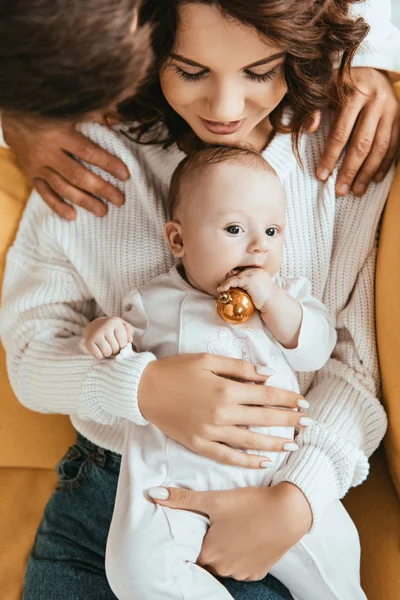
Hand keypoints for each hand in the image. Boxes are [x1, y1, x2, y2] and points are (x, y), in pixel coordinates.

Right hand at [2, 112, 129, 219]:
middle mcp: (48, 152)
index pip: (88, 151)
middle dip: (101, 189)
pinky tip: (73, 216)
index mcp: (60, 133)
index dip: (108, 163)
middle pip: (77, 174)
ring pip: (63, 187)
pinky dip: (58, 206)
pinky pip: (44, 194)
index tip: (125, 175)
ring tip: (103, 211)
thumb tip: (119, 122)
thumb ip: (94, 118)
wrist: (14, 122)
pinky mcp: (31, 177)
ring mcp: (38, 167)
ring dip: (84, 201)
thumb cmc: (49, 117)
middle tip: (119, 200)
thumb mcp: (70, 113)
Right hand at [84, 317, 133, 359]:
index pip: (123, 342)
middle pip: (115, 348)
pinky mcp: (89, 342)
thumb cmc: (112, 328)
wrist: (94, 326)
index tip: (119, 343)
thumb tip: (130, 340)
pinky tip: (99, 349)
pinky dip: (100, 356)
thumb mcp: (122, 326)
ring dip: (108, 353)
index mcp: (115, 322)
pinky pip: (98, 356)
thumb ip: (129, 331)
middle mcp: (105, 327)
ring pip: (107, 352)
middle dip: (115, 350)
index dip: (122, 346)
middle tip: (112, 345)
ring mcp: (96, 334)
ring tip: (106, 347)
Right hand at [138, 354, 310, 468]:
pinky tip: (263, 461)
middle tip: (309, 424)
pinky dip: (247, 461)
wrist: (144, 389)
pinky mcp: (199, 444)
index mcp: (225, 389)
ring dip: (275, 443)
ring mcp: (210, 432)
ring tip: (294, 445)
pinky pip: (227, 456)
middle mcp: (222, 413)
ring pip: (250, 441)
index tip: (304, 402)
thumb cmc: (176, 370)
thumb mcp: (207, 360)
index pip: (265, 395)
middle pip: (264, 419)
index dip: (287, 399)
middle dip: (289, 421)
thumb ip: (239, 368)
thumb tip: (267, 374)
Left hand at [148, 482, 311, 580]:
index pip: (191, 552)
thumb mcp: (215, 499)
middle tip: (216, 523)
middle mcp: (225, 568)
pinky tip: (247, 535)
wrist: (290, 511)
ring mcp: (243, 573)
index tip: (197, 526)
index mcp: (210, 553)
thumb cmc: (251, 504)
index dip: (193, 537)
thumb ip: (183, 499)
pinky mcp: (259, 571)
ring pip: (225, 563)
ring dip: (226, 549)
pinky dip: (242, 554)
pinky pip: (243, 566)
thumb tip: (153, 493)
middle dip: (209, 543)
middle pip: (208, 558)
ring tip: (233, 527)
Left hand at [217, 268, 274, 310]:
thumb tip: (235, 287)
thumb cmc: (266, 300)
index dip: (233, 276)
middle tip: (222, 285)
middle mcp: (255, 270)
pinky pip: (234, 281)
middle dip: (228, 278)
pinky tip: (221, 289)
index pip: (242, 271)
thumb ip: (248, 286)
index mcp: (257, 271)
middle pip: (237, 272)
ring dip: (226, 282)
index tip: (227, 282)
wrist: (273, 304)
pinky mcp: (249, 280)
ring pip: (235, 276)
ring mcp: (252, 274)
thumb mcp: (257, 290)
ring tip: (220, 288)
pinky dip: (226, 285)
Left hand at [316, 68, 399, 195]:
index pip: (341, 132)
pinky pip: (394, 145)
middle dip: (350, 170)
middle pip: (362, 143)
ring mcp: (392, 109)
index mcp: (354, 93)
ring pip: (380, 147)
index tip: (321, 176)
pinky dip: (385, 164)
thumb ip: (312, 108)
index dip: (330, 156)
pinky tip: (375, 179)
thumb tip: (311, 129)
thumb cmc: (339, 84)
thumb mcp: (322, 90)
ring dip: (368, 173)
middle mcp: (376, 101)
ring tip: (356, 191)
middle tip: (340, 191)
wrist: (370, 68)